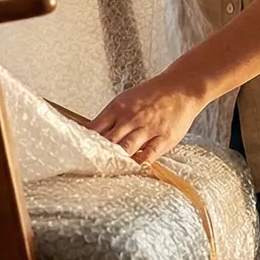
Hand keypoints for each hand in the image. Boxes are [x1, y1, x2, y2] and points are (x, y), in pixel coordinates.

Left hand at [91, 75, 207, 165]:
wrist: (181, 87)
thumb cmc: (152, 95)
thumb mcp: (126, 100)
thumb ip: (111, 118)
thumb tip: (92, 134)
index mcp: (117, 108)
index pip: (94, 128)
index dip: (85, 143)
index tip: (78, 154)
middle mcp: (130, 118)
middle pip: (108, 141)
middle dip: (97, 156)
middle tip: (87, 169)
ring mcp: (147, 129)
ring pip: (125, 149)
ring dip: (115, 161)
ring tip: (106, 172)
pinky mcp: (163, 138)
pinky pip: (149, 155)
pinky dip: (139, 164)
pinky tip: (132, 170)